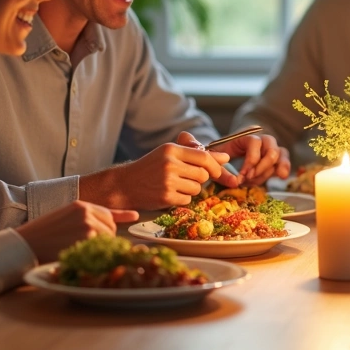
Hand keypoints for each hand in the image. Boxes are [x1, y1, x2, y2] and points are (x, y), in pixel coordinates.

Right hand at [15, 201, 139, 262]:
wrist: (24, 244)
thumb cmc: (43, 234)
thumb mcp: (67, 218)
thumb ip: (93, 216)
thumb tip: (134, 215)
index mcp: (81, 205)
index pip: (108, 215)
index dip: (110, 226)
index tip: (133, 218)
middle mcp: (87, 212)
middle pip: (111, 229)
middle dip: (104, 240)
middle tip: (87, 248)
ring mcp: (88, 225)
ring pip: (107, 240)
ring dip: (98, 249)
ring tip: (78, 252)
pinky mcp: (87, 239)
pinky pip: (101, 249)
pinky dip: (94, 256)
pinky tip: (80, 255)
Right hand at [79, 131, 231, 208]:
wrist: (125, 185)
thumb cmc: (150, 167)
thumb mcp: (168, 153)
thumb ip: (194, 152)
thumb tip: (225, 157)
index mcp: (171, 150)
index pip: (204, 157)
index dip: (215, 165)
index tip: (218, 170)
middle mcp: (170, 164)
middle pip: (203, 174)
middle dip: (200, 178)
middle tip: (187, 178)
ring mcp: (168, 181)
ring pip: (197, 188)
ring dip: (190, 189)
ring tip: (175, 185)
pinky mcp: (166, 197)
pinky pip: (187, 199)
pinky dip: (182, 198)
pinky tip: (169, 193)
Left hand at [215, 132, 290, 184]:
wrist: (230, 152)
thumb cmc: (221, 154)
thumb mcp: (216, 160)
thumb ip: (221, 172)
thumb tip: (235, 183)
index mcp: (247, 136)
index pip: (255, 143)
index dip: (251, 161)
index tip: (242, 176)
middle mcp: (262, 139)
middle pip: (271, 150)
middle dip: (261, 168)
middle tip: (248, 179)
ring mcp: (272, 147)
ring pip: (280, 156)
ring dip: (269, 172)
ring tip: (256, 181)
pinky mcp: (277, 158)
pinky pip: (285, 161)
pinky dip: (283, 169)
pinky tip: (281, 177)